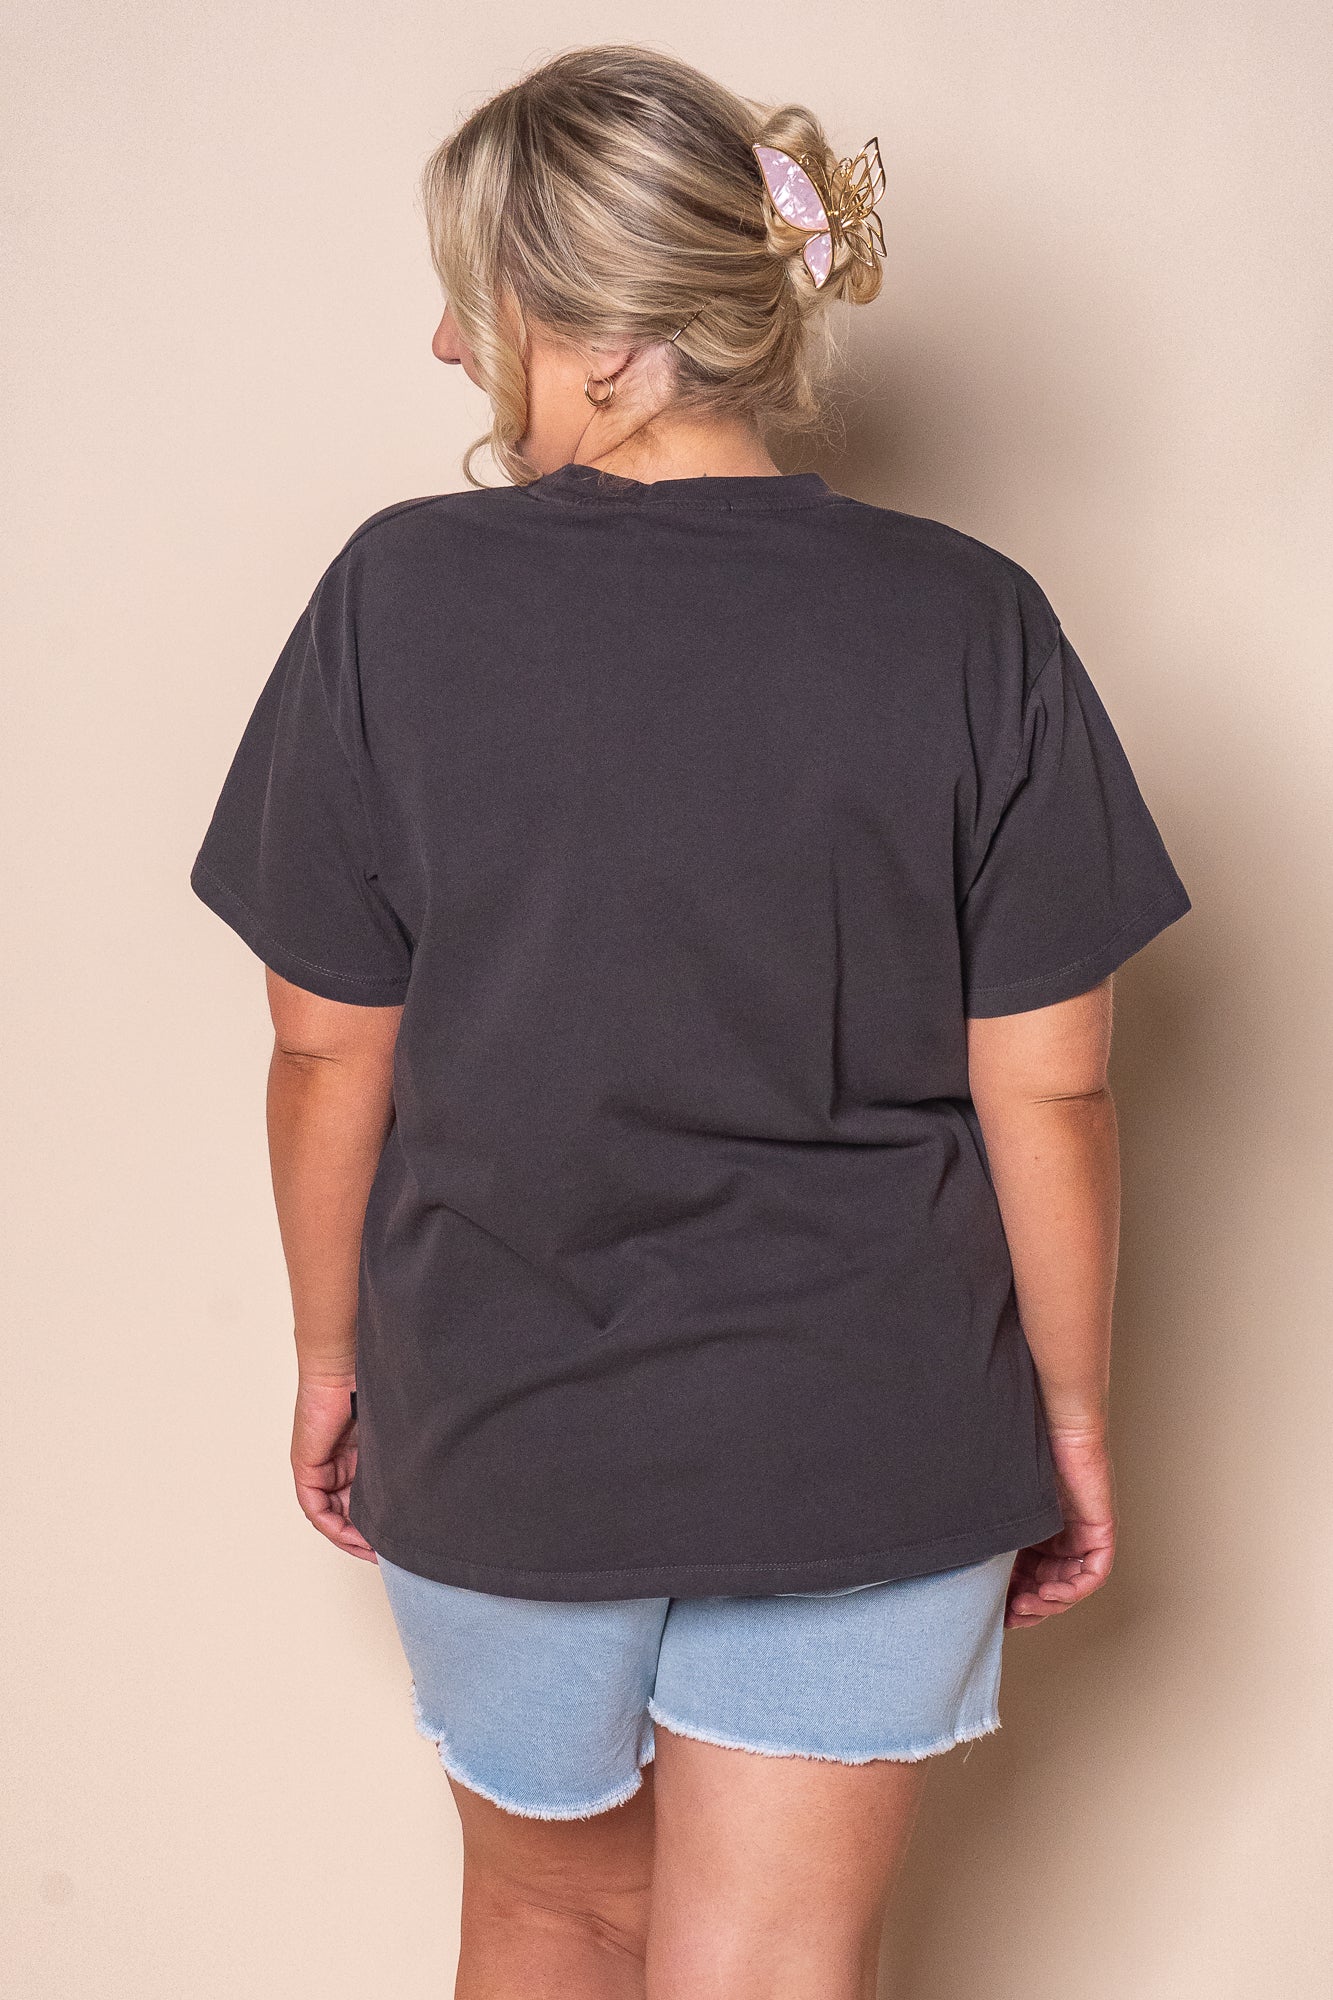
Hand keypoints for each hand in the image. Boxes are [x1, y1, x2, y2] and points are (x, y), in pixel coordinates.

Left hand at [290, 1375, 377, 1562]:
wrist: (344, 1365)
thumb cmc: (371, 1387)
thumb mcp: (388, 1437)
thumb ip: (395, 1462)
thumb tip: (421, 1488)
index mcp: (354, 1456)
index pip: (361, 1500)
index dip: (375, 1525)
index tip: (394, 1542)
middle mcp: (335, 1464)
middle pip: (347, 1511)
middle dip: (365, 1536)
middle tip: (386, 1554)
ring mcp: (318, 1466)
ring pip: (331, 1514)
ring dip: (349, 1535)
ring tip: (372, 1550)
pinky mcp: (306, 1466)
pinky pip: (315, 1507)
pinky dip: (332, 1523)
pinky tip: (350, 1534)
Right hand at [1005, 1424, 1114, 1626]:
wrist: (1051, 1422)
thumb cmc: (1019, 1449)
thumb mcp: (997, 1502)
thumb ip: (986, 1529)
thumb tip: (945, 1558)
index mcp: (1032, 1531)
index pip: (1024, 1576)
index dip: (1010, 1598)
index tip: (992, 1612)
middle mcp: (1057, 1537)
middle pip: (1046, 1587)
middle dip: (1028, 1607)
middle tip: (1008, 1615)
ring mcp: (1080, 1535)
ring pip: (1068, 1586)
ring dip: (1048, 1602)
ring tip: (1025, 1605)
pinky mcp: (1099, 1531)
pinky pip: (1092, 1573)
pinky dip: (1072, 1589)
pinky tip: (1048, 1591)